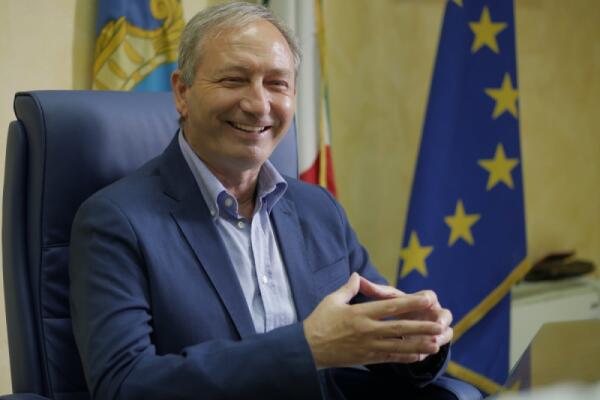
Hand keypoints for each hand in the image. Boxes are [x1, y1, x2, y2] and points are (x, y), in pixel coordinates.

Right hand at [303, 273, 444, 368]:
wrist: (307, 349)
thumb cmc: (319, 321)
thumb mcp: (332, 300)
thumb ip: (349, 288)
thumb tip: (358, 275)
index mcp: (360, 313)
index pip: (390, 307)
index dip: (411, 303)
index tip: (428, 299)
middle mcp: (367, 330)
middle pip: (399, 328)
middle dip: (421, 326)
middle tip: (440, 324)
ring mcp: (368, 347)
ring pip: (398, 346)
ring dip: (419, 345)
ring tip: (436, 344)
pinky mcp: (366, 359)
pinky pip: (389, 358)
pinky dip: (405, 357)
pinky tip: (418, 356)